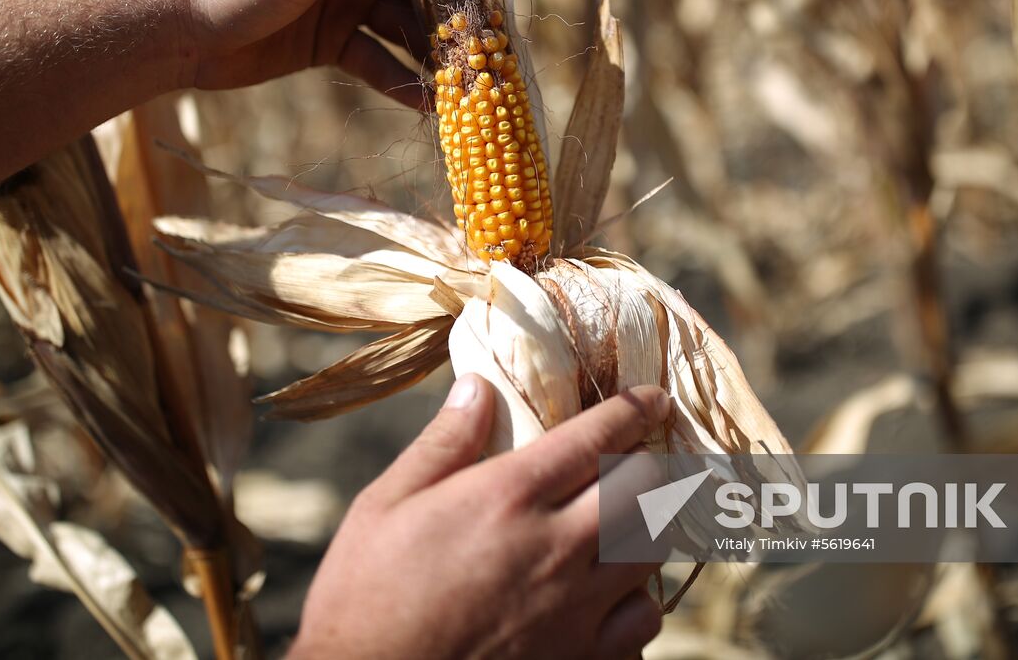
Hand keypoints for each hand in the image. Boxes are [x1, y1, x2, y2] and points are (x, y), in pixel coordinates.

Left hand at [172, 0, 463, 104]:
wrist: (174, 29)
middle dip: (450, 12)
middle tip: (483, 47)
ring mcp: (343, 1)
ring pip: (403, 25)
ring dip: (432, 52)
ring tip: (463, 83)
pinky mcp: (329, 43)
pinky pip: (377, 60)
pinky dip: (401, 80)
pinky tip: (427, 105)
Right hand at [291, 375, 670, 659]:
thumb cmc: (365, 597)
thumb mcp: (384, 505)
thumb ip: (443, 443)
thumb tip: (479, 385)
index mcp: (507, 496)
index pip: (597, 436)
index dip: (636, 408)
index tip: (653, 399)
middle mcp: (554, 546)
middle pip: (643, 487)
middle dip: (643, 464)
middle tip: (631, 461)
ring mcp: (575, 608)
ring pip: (652, 550)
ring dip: (644, 527)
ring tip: (623, 521)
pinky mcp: (583, 659)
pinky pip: (644, 620)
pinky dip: (638, 599)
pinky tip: (612, 593)